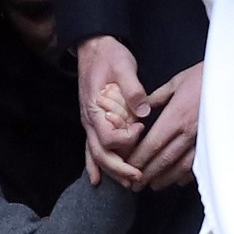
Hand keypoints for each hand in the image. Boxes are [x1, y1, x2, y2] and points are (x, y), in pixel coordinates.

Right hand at [76, 35, 148, 185]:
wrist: (93, 49)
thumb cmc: (108, 56)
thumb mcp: (123, 66)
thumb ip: (133, 90)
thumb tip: (144, 111)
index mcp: (95, 109)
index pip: (108, 136)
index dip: (125, 139)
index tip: (140, 130)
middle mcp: (89, 122)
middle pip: (100, 154)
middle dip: (118, 169)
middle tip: (137, 178)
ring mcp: (89, 125)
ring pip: (96, 156)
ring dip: (111, 172)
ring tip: (127, 184)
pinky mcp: (94, 124)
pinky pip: (92, 150)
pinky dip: (94, 166)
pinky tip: (97, 180)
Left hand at [126, 62, 202, 190]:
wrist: (232, 78)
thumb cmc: (205, 77)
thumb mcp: (177, 82)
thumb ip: (157, 98)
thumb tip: (140, 109)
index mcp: (176, 117)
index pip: (152, 145)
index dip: (139, 160)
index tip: (128, 168)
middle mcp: (188, 132)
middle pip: (164, 160)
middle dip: (147, 174)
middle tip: (136, 184)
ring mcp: (201, 139)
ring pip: (180, 166)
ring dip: (165, 179)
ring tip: (153, 185)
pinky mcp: (212, 142)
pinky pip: (198, 164)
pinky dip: (186, 175)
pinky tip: (177, 180)